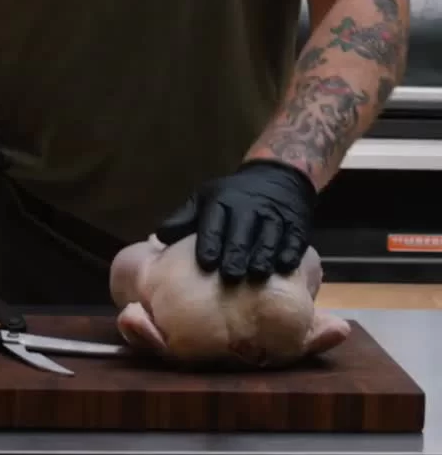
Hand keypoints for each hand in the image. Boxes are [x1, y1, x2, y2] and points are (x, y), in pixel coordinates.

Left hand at [154, 160, 316, 282]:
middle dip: (236, 253)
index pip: (215, 222)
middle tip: (231, 276)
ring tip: (256, 275)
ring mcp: (274, 215)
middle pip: (242, 231)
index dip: (210, 242)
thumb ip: (184, 219)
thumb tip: (158, 238)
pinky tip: (284, 266)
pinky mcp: (296, 223)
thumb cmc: (233, 197)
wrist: (277, 178)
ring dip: (263, 255)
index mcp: (222, 201)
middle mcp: (248, 207)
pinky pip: (293, 238)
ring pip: (269, 235)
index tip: (206, 263)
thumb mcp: (206, 199)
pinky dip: (289, 252)